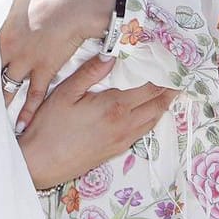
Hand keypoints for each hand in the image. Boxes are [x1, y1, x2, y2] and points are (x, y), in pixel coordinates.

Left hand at [0, 0, 115, 131]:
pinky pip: (34, 95)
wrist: (74, 2)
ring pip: (7, 87)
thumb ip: (9, 8)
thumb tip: (2, 6)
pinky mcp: (44, 70)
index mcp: (0, 30)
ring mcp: (25, 61)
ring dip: (0, 102)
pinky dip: (27, 111)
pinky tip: (21, 126)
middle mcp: (8, 49)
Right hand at [17, 56, 173, 188]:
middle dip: (170, 90)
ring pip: (152, 120)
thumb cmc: (49, 127)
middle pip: (158, 105)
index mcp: (114, 107)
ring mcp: (122, 140)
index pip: (150, 88)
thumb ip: (90, 72)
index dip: (164, 76)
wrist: (40, 163)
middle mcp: (124, 125)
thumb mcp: (65, 93)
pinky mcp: (116, 150)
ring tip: (168, 92)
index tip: (172, 65)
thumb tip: (111, 55)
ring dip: (163, 105)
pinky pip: (142, 132)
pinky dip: (151, 119)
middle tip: (178, 78)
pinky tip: (147, 113)